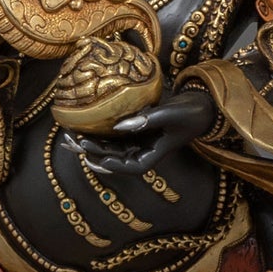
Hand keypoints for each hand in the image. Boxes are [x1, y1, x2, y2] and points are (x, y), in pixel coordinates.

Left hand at [75, 85, 217, 180]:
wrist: (201, 105)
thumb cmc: (190, 111)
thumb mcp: (171, 113)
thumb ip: (147, 119)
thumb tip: (119, 124)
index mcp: (154, 155)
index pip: (130, 167)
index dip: (112, 165)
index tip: (95, 157)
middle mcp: (143, 151)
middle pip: (115, 158)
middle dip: (93, 152)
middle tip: (73, 142)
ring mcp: (139, 142)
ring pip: (111, 147)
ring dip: (92, 143)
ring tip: (71, 136)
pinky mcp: (136, 131)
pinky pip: (114, 136)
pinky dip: (100, 133)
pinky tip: (85, 126)